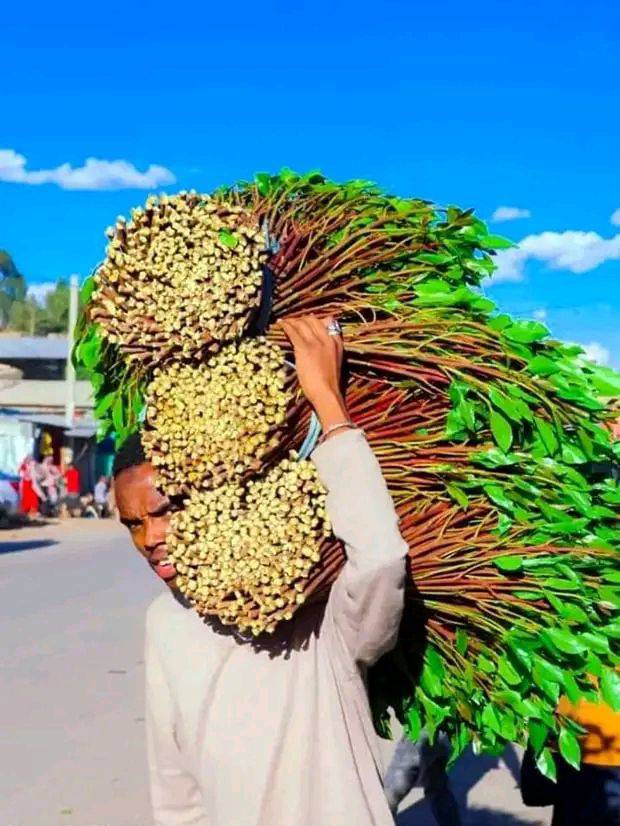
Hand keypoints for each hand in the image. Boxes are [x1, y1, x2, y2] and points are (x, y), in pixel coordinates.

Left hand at [278, 315, 348, 430]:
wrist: (327, 394)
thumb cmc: (329, 385)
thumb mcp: (334, 364)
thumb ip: (328, 353)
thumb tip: (317, 350)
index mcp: (337, 343)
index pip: (328, 322)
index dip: (315, 320)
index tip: (307, 321)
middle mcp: (328, 339)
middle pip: (313, 320)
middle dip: (302, 319)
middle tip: (293, 322)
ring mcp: (316, 343)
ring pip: (303, 324)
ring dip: (292, 321)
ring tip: (285, 322)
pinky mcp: (304, 349)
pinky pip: (294, 332)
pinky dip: (286, 326)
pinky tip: (280, 324)